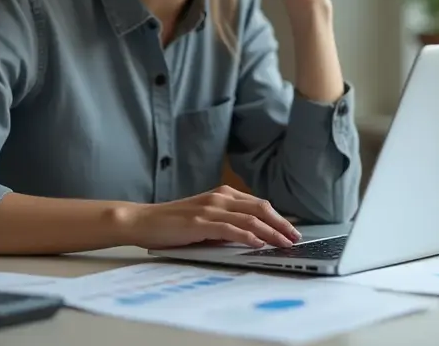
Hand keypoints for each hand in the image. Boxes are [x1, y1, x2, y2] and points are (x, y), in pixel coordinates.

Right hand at [122, 186, 301, 249]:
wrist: (142, 221)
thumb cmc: (173, 223)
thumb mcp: (205, 220)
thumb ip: (226, 224)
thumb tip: (252, 237)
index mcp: (223, 194)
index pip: (259, 204)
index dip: (278, 217)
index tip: (292, 230)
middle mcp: (220, 197)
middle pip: (260, 208)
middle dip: (281, 224)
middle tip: (296, 238)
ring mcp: (210, 208)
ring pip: (249, 218)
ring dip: (270, 232)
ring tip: (284, 244)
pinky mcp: (200, 222)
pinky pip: (230, 228)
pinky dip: (247, 236)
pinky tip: (259, 244)